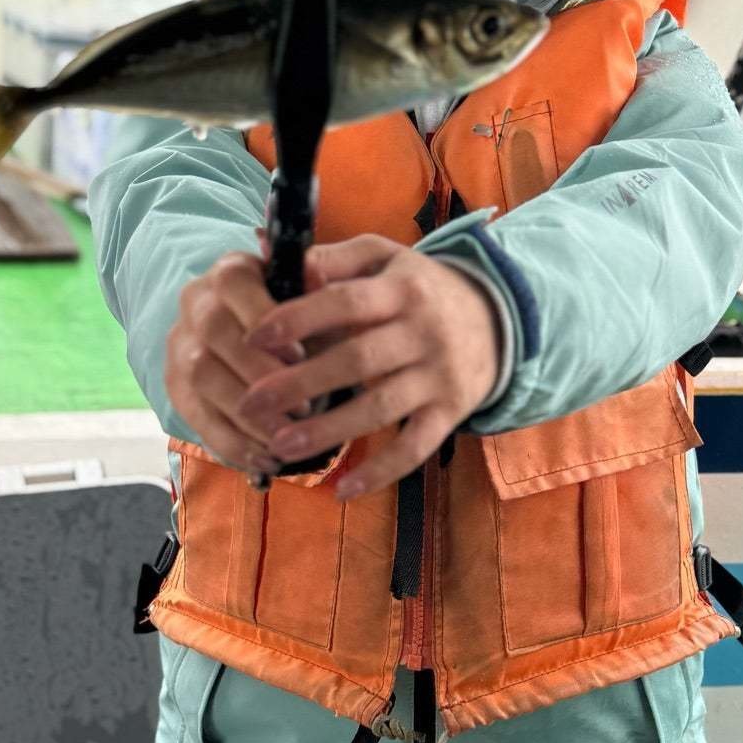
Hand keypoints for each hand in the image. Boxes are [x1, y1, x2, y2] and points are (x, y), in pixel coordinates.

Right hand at [165, 250, 326, 475]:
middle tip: (304, 408)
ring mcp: (180, 345)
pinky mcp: (175, 386)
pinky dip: (232, 443)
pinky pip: (196, 417)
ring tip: (287, 440)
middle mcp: (195, 302)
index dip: (265, 319)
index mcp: (229, 271)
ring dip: (247, 414)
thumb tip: (320, 274)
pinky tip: (266, 460)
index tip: (301, 355)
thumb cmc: (294, 317)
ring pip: (203, 377)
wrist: (250, 334)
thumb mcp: (308, 300)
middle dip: (260, 375)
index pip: (234, 284)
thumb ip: (314, 293)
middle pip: (216, 334)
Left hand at [238, 234, 502, 499]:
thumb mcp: (382, 258)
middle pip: (358, 359)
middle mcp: (423, 331)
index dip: (300, 318)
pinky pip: (415, 447)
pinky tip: (341, 490)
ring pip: (381, 408)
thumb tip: (267, 252)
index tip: (253, 336)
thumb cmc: (416, 286)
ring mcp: (438, 375)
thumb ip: (329, 259)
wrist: (493, 317)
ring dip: (329, 430)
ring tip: (280, 444)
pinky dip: (381, 472)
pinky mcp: (450, 412)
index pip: (346, 302)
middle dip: (300, 383)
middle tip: (250, 402)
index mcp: (401, 288)